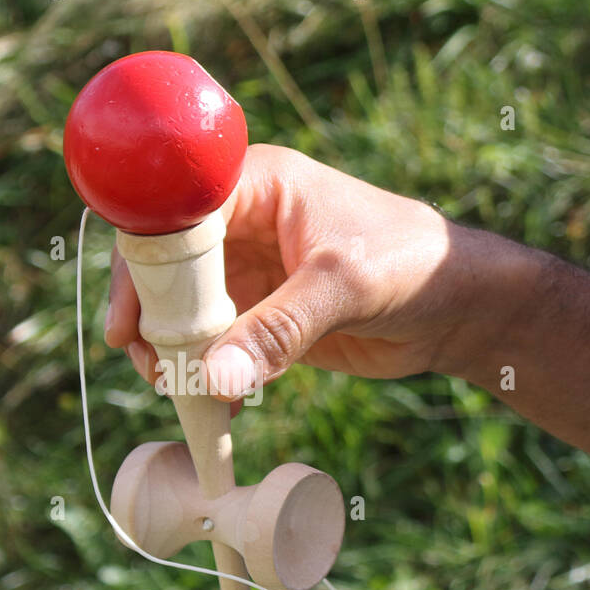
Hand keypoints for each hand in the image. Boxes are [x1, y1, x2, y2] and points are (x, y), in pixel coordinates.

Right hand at [104, 144, 481, 400]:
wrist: (461, 305)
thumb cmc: (414, 263)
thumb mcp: (343, 287)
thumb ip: (278, 331)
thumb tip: (213, 381)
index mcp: (255, 185)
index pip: (172, 215)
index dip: (140, 265)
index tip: (128, 320)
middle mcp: (242, 224)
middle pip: (166, 267)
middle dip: (150, 317)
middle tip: (148, 365)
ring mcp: (250, 270)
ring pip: (184, 310)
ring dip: (173, 351)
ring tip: (176, 390)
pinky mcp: (263, 314)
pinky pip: (216, 344)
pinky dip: (207, 373)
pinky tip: (214, 404)